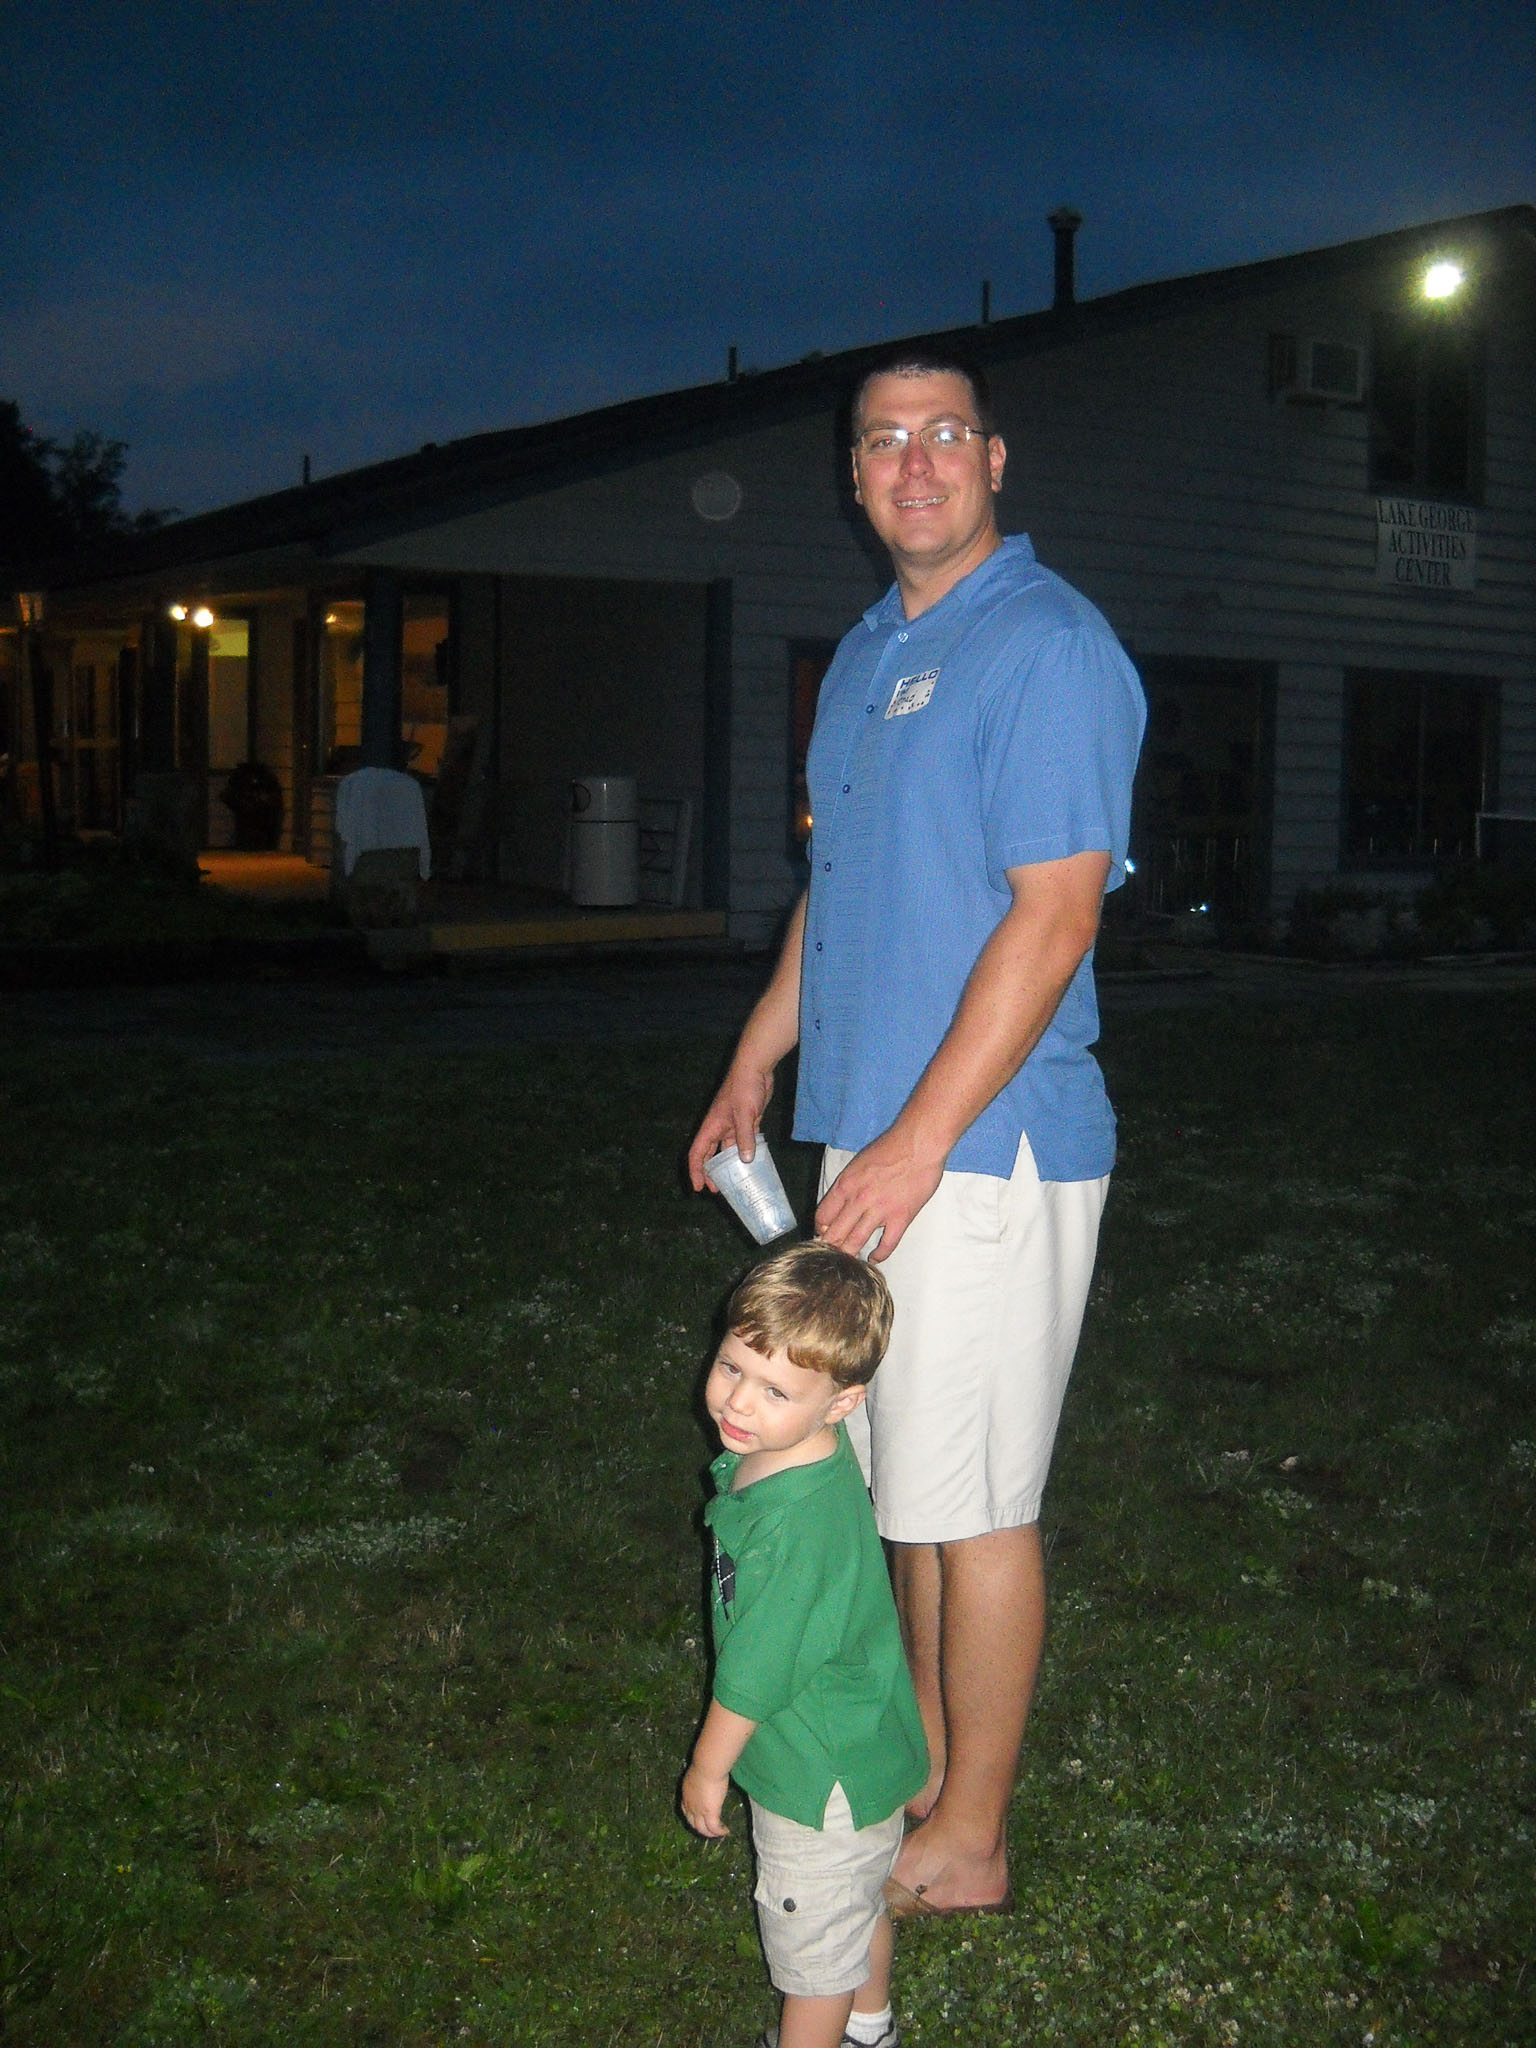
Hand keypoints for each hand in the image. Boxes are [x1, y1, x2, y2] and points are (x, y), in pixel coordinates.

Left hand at [680, 1761, 731, 1837]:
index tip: (698, 1819)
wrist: (707, 1766)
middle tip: (710, 1831)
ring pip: (703, 1829)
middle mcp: (690, 1805)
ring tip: (719, 1834)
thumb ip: (702, 1778)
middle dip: (701, 1828)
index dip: (692, 1817)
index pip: (686, 1810)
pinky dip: (719, 1831)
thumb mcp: (700, 1772)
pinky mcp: (710, 1813)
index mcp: (686, 1793)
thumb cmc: (705, 1763)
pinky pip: (714, 1827)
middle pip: (693, 1823)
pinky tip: (725, 1831)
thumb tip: (709, 1776)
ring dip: (711, 1833)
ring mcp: (699, 1810)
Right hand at [687, 1064, 774, 1190]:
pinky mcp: (747, 1120)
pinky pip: (743, 1141)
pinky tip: (752, 1163)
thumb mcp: (744, 1114)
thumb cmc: (744, 1087)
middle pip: (710, 1154)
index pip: (697, 1153)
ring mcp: (733, 1124)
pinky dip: (745, 1152)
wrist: (756, 1067)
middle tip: (717, 1190)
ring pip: (727, 1149)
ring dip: (729, 1164)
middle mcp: (719, 1127)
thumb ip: (745, 1137)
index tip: (698, 1188)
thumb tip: (746, 1161)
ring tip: (735, 1180)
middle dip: (711, 1172)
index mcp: (711, 1126)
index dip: (695, 1171)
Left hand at [814, 1126, 945, 1262]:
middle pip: (835, 1233)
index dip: (821, 1230)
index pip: (823, 1216)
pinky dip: (879, 1255)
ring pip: (856, 1241)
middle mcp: (858, 1199)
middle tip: (831, 1256)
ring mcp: (879, 1210)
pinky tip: (874, 1259)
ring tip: (847, 1262)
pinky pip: (887, 1244)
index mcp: (846, 1184)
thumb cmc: (890, 1148)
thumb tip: (840, 1205)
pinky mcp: (900, 1217)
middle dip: (831, 1247)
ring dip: (849, 1254)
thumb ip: (849, 1185)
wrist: (919, 1144)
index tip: (824, 1236)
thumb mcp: (859, 1163)